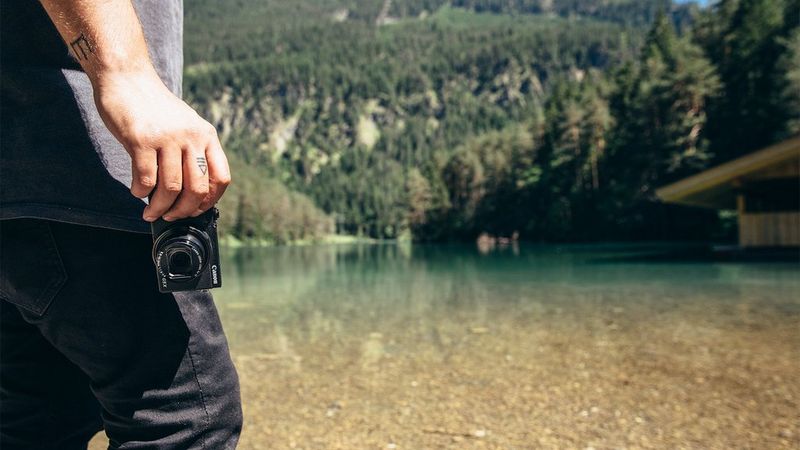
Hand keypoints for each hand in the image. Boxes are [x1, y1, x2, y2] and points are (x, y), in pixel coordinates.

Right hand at [93, 70, 230, 221]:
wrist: (126, 77)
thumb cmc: (154, 107)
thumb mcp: (185, 125)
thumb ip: (193, 151)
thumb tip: (194, 192)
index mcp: (206, 135)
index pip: (221, 177)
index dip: (210, 201)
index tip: (196, 210)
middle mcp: (191, 136)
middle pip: (197, 188)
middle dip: (183, 211)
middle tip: (171, 217)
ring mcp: (167, 137)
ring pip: (170, 188)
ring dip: (160, 208)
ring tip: (151, 213)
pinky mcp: (141, 139)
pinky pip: (146, 179)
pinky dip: (141, 193)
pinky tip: (138, 192)